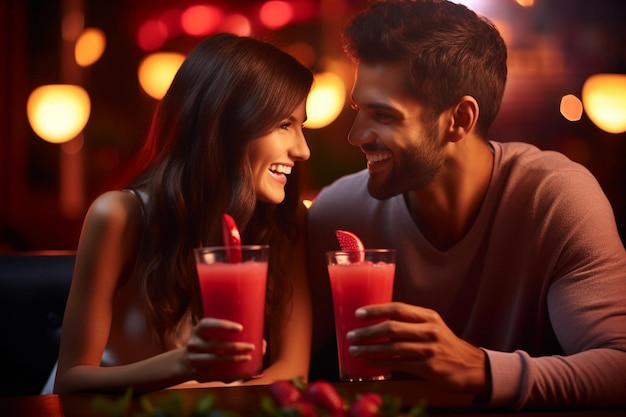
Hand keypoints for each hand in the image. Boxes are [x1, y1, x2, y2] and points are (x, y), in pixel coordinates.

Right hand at [186, 318, 254, 382]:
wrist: (186, 363)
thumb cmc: (210, 345)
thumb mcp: (215, 336)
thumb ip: (236, 337)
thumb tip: (263, 344)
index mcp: (199, 330)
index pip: (207, 324)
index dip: (223, 325)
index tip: (240, 328)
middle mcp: (194, 343)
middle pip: (215, 344)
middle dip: (235, 346)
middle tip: (251, 346)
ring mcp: (194, 358)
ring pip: (216, 359)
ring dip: (234, 359)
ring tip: (248, 357)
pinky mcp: (199, 373)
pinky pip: (215, 373)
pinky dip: (230, 374)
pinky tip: (241, 373)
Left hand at [346, 302, 487, 395]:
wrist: (470, 366)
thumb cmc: (444, 345)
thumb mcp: (431, 326)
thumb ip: (409, 323)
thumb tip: (377, 322)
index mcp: (428, 316)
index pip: (397, 308)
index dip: (376, 310)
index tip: (358, 314)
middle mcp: (429, 330)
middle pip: (392, 328)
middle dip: (367, 332)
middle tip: (351, 335)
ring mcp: (429, 349)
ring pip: (392, 348)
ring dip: (369, 349)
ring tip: (354, 350)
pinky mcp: (428, 367)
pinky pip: (398, 364)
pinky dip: (381, 363)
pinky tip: (369, 363)